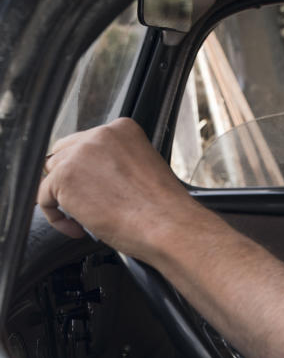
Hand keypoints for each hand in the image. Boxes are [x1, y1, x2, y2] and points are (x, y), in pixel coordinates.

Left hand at [37, 118, 202, 260]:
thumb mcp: (145, 166)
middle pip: (64, 154)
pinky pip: (44, 198)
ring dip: (64, 198)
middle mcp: (98, 135)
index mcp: (122, 128)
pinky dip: (55, 217)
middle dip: (71, 178)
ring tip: (86, 218)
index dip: (87, 167)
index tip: (96, 186)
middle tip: (87, 201)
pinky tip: (78, 228)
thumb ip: (117, 160)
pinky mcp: (63, 179)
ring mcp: (79, 155)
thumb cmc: (161, 206)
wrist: (166, 224)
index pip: (87, 142)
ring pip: (52, 175)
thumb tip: (96, 174)